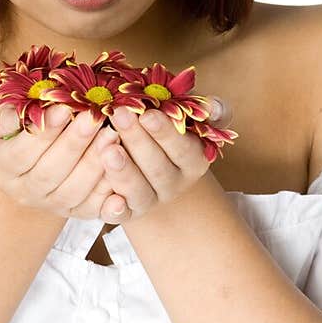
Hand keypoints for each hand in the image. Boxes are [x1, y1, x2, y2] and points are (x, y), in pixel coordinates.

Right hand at [0, 101, 128, 220]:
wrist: (24, 158)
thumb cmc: (12, 127)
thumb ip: (3, 114)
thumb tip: (18, 115)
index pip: (20, 153)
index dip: (43, 133)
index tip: (63, 109)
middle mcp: (21, 191)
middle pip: (49, 174)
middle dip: (74, 145)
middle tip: (95, 117)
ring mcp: (48, 205)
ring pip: (72, 192)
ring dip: (94, 165)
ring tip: (112, 135)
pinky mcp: (73, 211)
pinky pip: (92, 208)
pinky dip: (108, 193)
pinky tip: (122, 169)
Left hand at [93, 97, 233, 223]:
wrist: (143, 155)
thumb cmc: (164, 126)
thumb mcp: (189, 116)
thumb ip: (207, 110)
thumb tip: (214, 107)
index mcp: (194, 160)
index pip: (184, 149)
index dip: (166, 133)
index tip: (147, 114)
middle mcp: (174, 184)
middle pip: (158, 167)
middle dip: (138, 140)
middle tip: (120, 115)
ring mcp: (150, 200)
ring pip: (139, 193)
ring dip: (124, 173)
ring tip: (107, 150)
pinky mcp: (127, 212)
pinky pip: (121, 215)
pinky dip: (115, 211)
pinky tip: (111, 201)